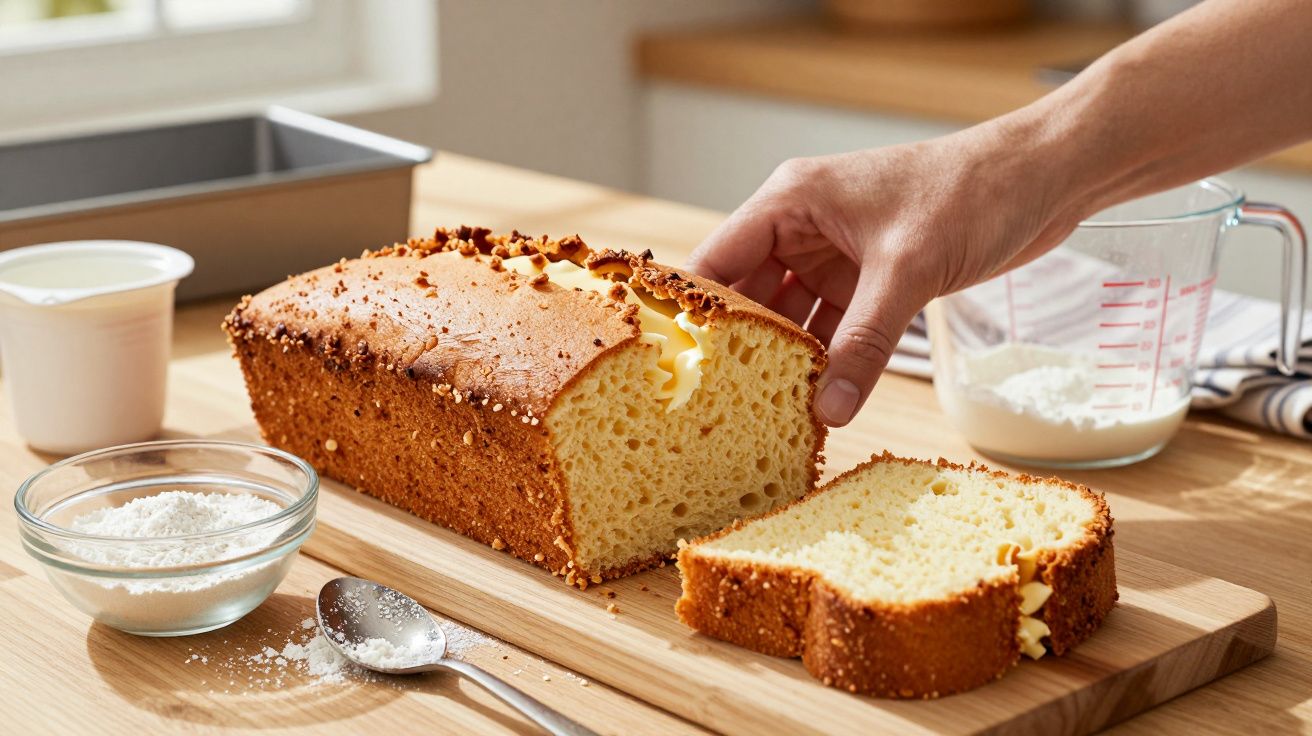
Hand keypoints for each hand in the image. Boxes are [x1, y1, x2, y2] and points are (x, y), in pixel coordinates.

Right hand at [686, 122, 1085, 426]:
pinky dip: (830, 359)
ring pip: (793, 317)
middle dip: (746, 348)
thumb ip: (864, 343)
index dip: (700, 315)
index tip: (687, 370)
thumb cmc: (971, 192)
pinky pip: (834, 326)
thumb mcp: (906, 271)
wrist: (1042, 178)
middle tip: (731, 405)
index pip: (719, 261)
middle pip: (751, 296)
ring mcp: (836, 254)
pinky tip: (824, 397)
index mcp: (792, 201)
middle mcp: (805, 226)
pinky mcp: (870, 277)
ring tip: (775, 411)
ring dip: (790, 360)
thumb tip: (830, 408)